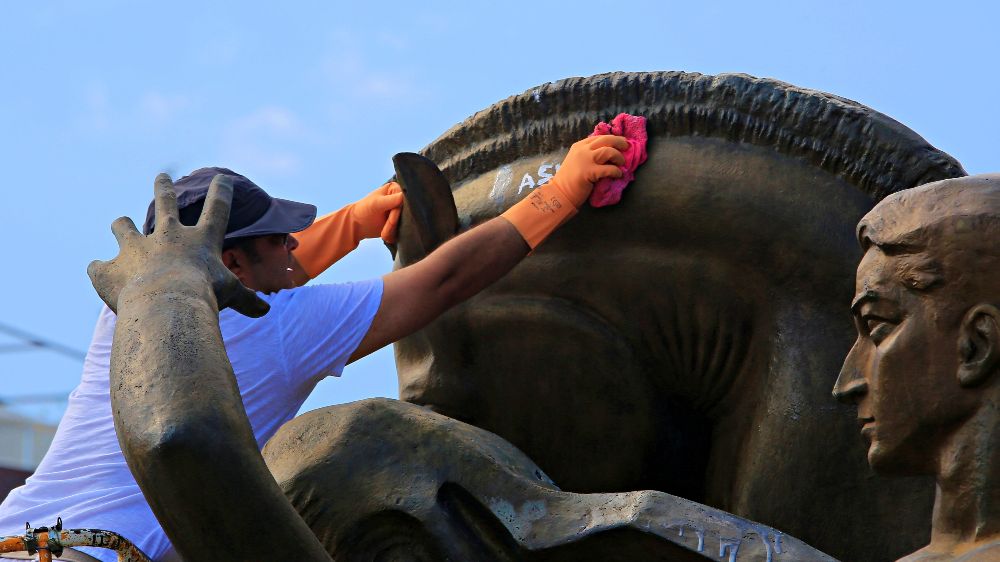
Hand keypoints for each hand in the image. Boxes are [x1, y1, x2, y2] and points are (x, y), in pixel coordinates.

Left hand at [87, 173, 269, 317]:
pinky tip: (101, 274)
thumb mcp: (231, 295)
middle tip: (162, 176)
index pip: (217, 209)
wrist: (165, 304)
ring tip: (121, 222)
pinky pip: (98, 267)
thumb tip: (266, 312)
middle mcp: (166, 236)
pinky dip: (100, 270)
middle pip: (165, 202)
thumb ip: (247, 301)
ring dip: (123, 224)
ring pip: (124, 226)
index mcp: (199, 239)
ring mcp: (135, 248)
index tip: (223, 178)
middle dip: (164, 187)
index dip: (222, 192)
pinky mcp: (110, 268)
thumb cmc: (204, 296)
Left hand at [349, 181, 404, 242]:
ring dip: (394, 230)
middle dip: (395, 224)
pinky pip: (403, 228)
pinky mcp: (399, 220)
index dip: (397, 212)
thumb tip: (404, 196)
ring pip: (405, 222)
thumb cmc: (363, 209)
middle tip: (384, 233)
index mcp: (395, 188)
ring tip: (384, 235)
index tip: (390, 222)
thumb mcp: (376, 204)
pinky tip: (386, 235)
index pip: (404, 201)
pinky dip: (394, 234)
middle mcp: (399, 198)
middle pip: (406, 213)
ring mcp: (400, 210)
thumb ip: (390, 200)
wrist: (356, 223)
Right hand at [549, 135, 627, 207]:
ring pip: (609, 151)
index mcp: (579, 146)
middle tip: (627, 147)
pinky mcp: (589, 172)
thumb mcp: (577, 161)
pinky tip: (618, 174)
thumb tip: (607, 154)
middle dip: (619, 142)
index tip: (620, 142)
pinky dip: (616, 171)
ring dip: (618, 157)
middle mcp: (582, 150)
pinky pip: (609, 169)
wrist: (560, 193)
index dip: (612, 138)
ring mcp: (585, 160)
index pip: (599, 137)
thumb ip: (588, 155)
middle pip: (606, 139)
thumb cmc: (569, 180)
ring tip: (621, 163)